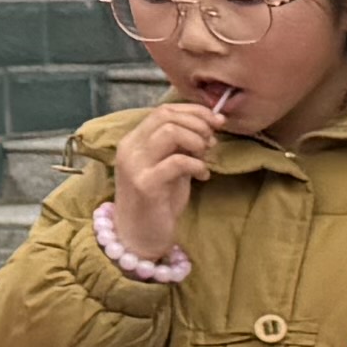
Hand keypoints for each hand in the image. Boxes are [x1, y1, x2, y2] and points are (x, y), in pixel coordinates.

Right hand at [103, 92, 221, 265]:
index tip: (216, 121)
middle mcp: (130, 149)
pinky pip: (177, 162)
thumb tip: (210, 124)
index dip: (194, 111)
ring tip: (205, 158)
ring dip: (197, 141)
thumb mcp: (171, 167)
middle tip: (212, 143)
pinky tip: (203, 176)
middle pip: (166, 116)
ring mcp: (135, 166)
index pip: (163, 110)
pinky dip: (197, 165)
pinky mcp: (145, 185)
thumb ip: (182, 146)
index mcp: (134, 141)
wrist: (139, 235)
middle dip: (198, 124)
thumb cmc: (158, 201)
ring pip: (170, 132)